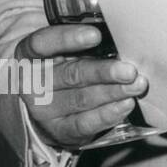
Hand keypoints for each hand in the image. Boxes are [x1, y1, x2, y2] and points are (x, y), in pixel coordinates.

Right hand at [13, 24, 146, 148]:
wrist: (45, 105)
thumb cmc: (64, 66)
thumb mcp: (66, 50)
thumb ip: (86, 44)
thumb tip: (121, 38)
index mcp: (30, 56)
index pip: (42, 44)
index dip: (67, 39)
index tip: (96, 35)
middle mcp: (33, 82)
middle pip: (70, 75)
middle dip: (103, 72)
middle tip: (129, 70)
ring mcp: (43, 109)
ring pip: (81, 99)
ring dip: (113, 92)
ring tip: (136, 85)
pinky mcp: (59, 130)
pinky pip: (85, 124)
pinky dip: (108, 114)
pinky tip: (126, 104)